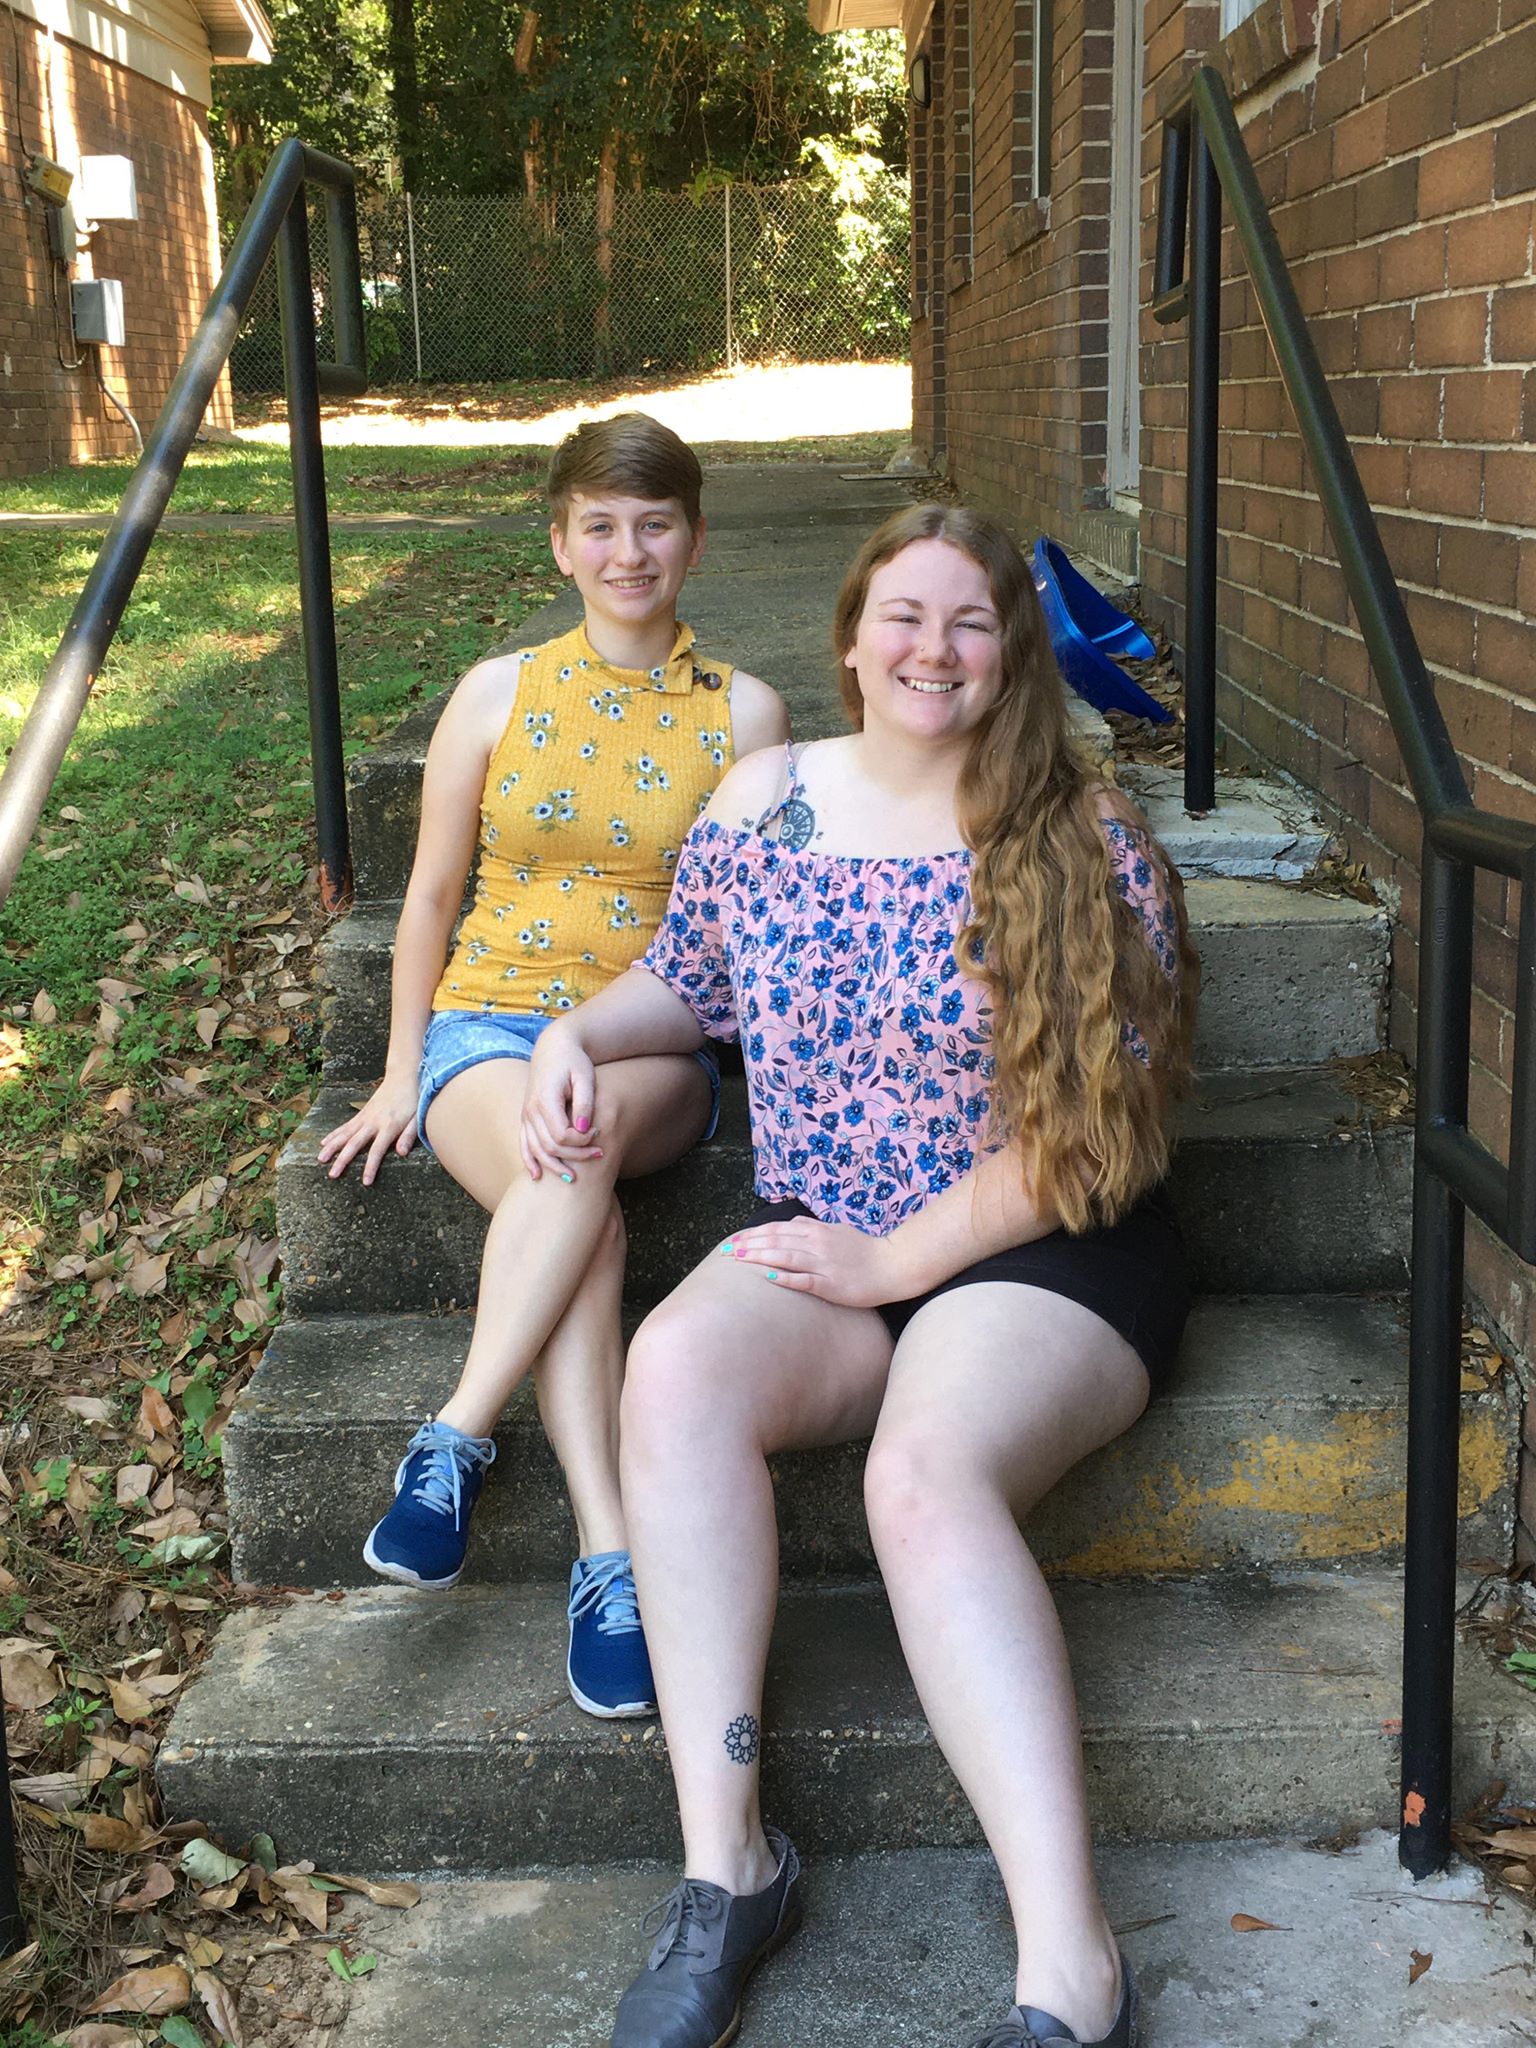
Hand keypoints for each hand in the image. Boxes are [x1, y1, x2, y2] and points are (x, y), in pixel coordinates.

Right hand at [316, 1072, 420, 1185]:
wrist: (404, 1075)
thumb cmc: (414, 1099)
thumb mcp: (418, 1117)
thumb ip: (409, 1135)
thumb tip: (402, 1153)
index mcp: (389, 1126)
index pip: (377, 1150)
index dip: (371, 1167)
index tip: (365, 1182)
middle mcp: (373, 1122)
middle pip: (355, 1144)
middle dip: (343, 1160)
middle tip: (332, 1175)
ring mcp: (365, 1117)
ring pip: (345, 1134)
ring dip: (331, 1147)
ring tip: (320, 1159)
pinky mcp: (362, 1113)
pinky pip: (345, 1126)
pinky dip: (334, 1134)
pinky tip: (324, 1143)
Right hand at [521, 1024, 604, 1181]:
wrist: (554, 1047)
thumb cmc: (574, 1061)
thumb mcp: (585, 1077)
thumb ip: (584, 1103)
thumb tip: (583, 1129)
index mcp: (545, 1099)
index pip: (561, 1135)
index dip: (581, 1141)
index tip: (598, 1133)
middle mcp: (530, 1110)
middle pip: (549, 1146)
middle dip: (575, 1156)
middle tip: (599, 1154)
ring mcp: (525, 1115)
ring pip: (535, 1150)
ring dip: (554, 1166)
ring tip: (574, 1178)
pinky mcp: (526, 1117)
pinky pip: (523, 1144)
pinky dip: (529, 1161)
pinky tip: (537, 1177)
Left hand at [720, 1216, 902, 1309]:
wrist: (892, 1265)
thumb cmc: (864, 1250)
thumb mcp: (838, 1230)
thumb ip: (814, 1226)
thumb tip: (794, 1221)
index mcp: (817, 1230)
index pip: (777, 1229)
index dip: (752, 1235)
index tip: (732, 1241)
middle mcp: (817, 1243)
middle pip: (775, 1241)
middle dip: (748, 1246)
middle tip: (724, 1252)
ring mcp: (824, 1263)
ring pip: (785, 1257)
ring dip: (759, 1258)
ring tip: (738, 1261)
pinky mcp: (831, 1284)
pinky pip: (804, 1280)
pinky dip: (785, 1278)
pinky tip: (768, 1278)